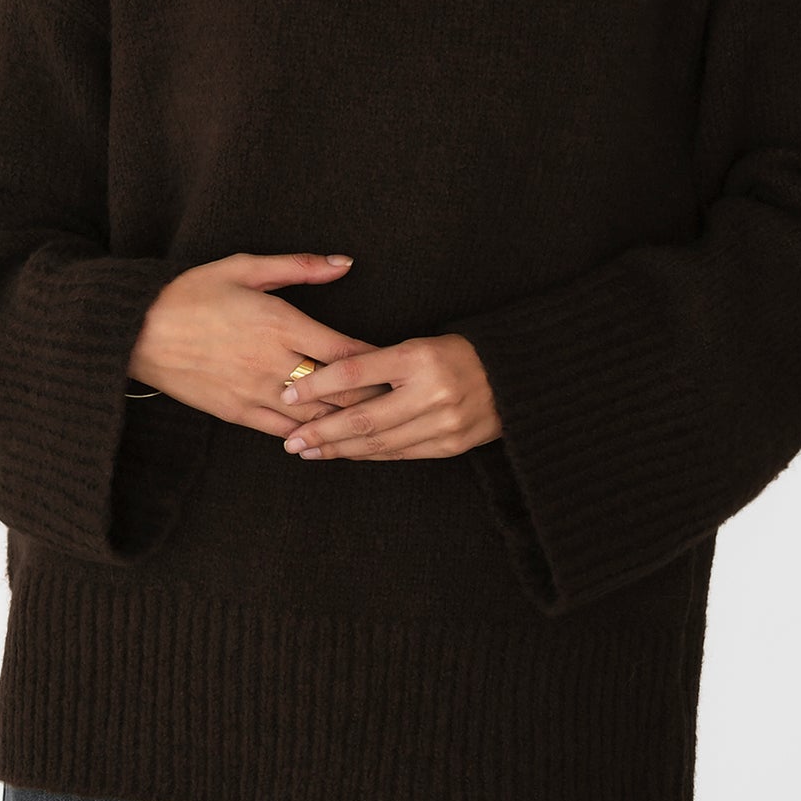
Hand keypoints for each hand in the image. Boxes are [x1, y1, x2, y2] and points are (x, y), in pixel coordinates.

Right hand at [128, 250, 391, 435]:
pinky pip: (282, 429)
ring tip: (376, 426)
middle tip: (403, 404)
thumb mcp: (244, 267)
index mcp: (280, 324)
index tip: (402, 366)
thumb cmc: (190, 292)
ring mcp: (254, 392)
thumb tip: (345, 263)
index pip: (345, 351)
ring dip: (346, 423)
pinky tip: (328, 438)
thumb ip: (300, 266)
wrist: (134, 330)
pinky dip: (309, 435)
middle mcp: (273, 363)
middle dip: (373, 399)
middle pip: (338, 391)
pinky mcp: (235, 412)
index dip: (378, 361)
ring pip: (315, 416)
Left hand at [273, 333, 502, 460]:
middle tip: (289, 440)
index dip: (318, 385)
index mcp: (419, 357)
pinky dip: (368, 455)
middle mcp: (432, 391)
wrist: (513, 378)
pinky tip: (343, 454)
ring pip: (378, 442)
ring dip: (338, 449)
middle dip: (321, 431)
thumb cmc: (455, 354)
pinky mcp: (451, 445)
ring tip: (308, 450)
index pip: (355, 372)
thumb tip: (326, 384)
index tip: (287, 394)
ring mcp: (444, 422)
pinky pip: (400, 454)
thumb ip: (378, 364)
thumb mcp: (418, 345)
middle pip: (363, 416)